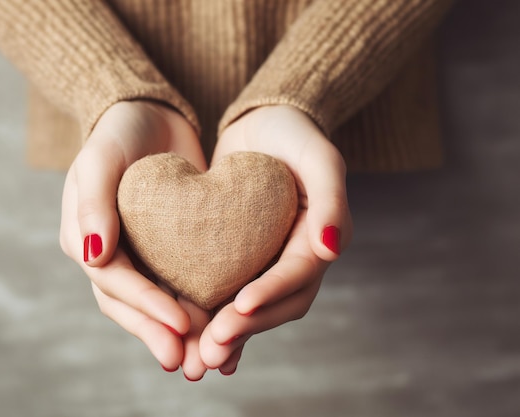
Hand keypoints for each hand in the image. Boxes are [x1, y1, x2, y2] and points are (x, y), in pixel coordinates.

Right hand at [59, 101, 210, 377]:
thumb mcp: (100, 158)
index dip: (144, 306)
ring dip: (176, 331)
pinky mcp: (168, 250)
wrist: (149, 115)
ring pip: (155, 302)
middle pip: (130, 305)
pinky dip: (195, 305)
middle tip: (187, 362)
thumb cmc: (118, 133)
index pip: (112, 282)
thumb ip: (91, 203)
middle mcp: (109, 255)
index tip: (179, 324)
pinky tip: (220, 323)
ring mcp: (138, 255)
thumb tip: (90, 256)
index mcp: (85, 239)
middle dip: (158, 333)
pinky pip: (179, 283)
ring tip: (205, 357)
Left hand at [199, 105, 352, 373]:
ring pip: (251, 309)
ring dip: (228, 334)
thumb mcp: (319, 157)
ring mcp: (268, 262)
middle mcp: (295, 259)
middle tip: (210, 351)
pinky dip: (213, 317)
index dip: (270, 293)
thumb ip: (331, 199)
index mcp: (319, 240)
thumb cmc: (294, 134)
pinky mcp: (241, 259)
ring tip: (198, 358)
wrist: (264, 124)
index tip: (239, 308)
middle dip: (244, 328)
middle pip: (274, 304)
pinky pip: (228, 293)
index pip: (297, 275)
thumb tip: (332, 248)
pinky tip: (190, 337)